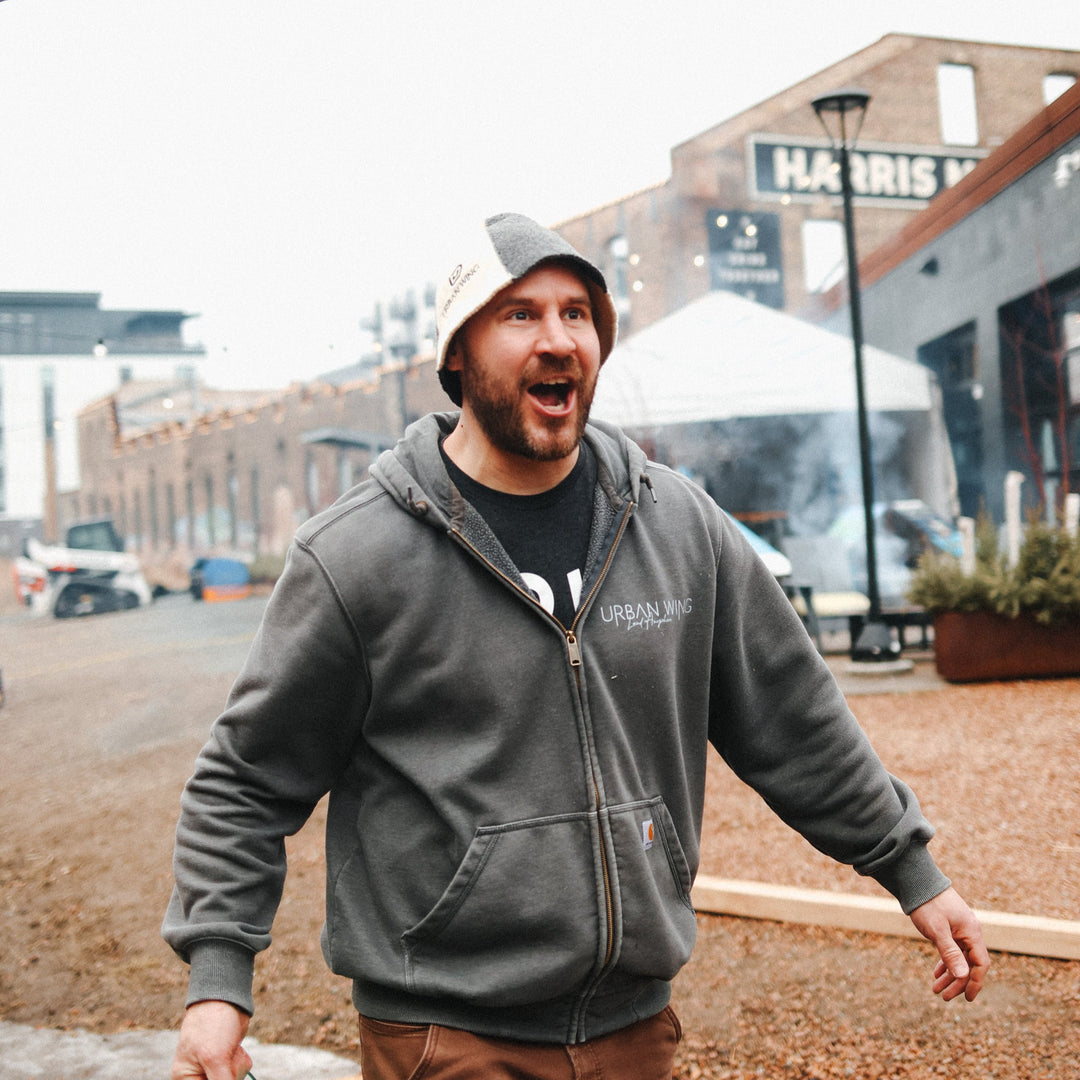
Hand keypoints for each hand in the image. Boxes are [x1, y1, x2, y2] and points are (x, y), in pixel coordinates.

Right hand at [171, 999, 252, 1079]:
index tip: (224, 1071)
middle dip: (229, 1075)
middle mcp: (197, 1076)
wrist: (226, 995)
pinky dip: (241, 1062)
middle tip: (226, 1058)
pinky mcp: (226, 1060)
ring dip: (236, 1068)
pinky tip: (235, 1047)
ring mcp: (213, 1067)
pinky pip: (238, 1072)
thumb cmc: (213, 1023)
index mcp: (185, 1079)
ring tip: (230, 1049)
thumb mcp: (215, 1059)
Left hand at [908, 886, 989, 1001]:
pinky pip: (952, 950)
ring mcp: (960, 929)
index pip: (980, 964)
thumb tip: (962, 976)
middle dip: (957, 982)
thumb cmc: (927, 904)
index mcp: (972, 932)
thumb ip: (950, 953)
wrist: (917, 881)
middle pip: (969, 964)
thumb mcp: (937, 930)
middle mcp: (970, 932)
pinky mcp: (949, 927)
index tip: (967, 998)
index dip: (975, 982)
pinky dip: (945, 962)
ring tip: (936, 989)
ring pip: (959, 958)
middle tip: (944, 997)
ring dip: (949, 974)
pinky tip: (936, 973)